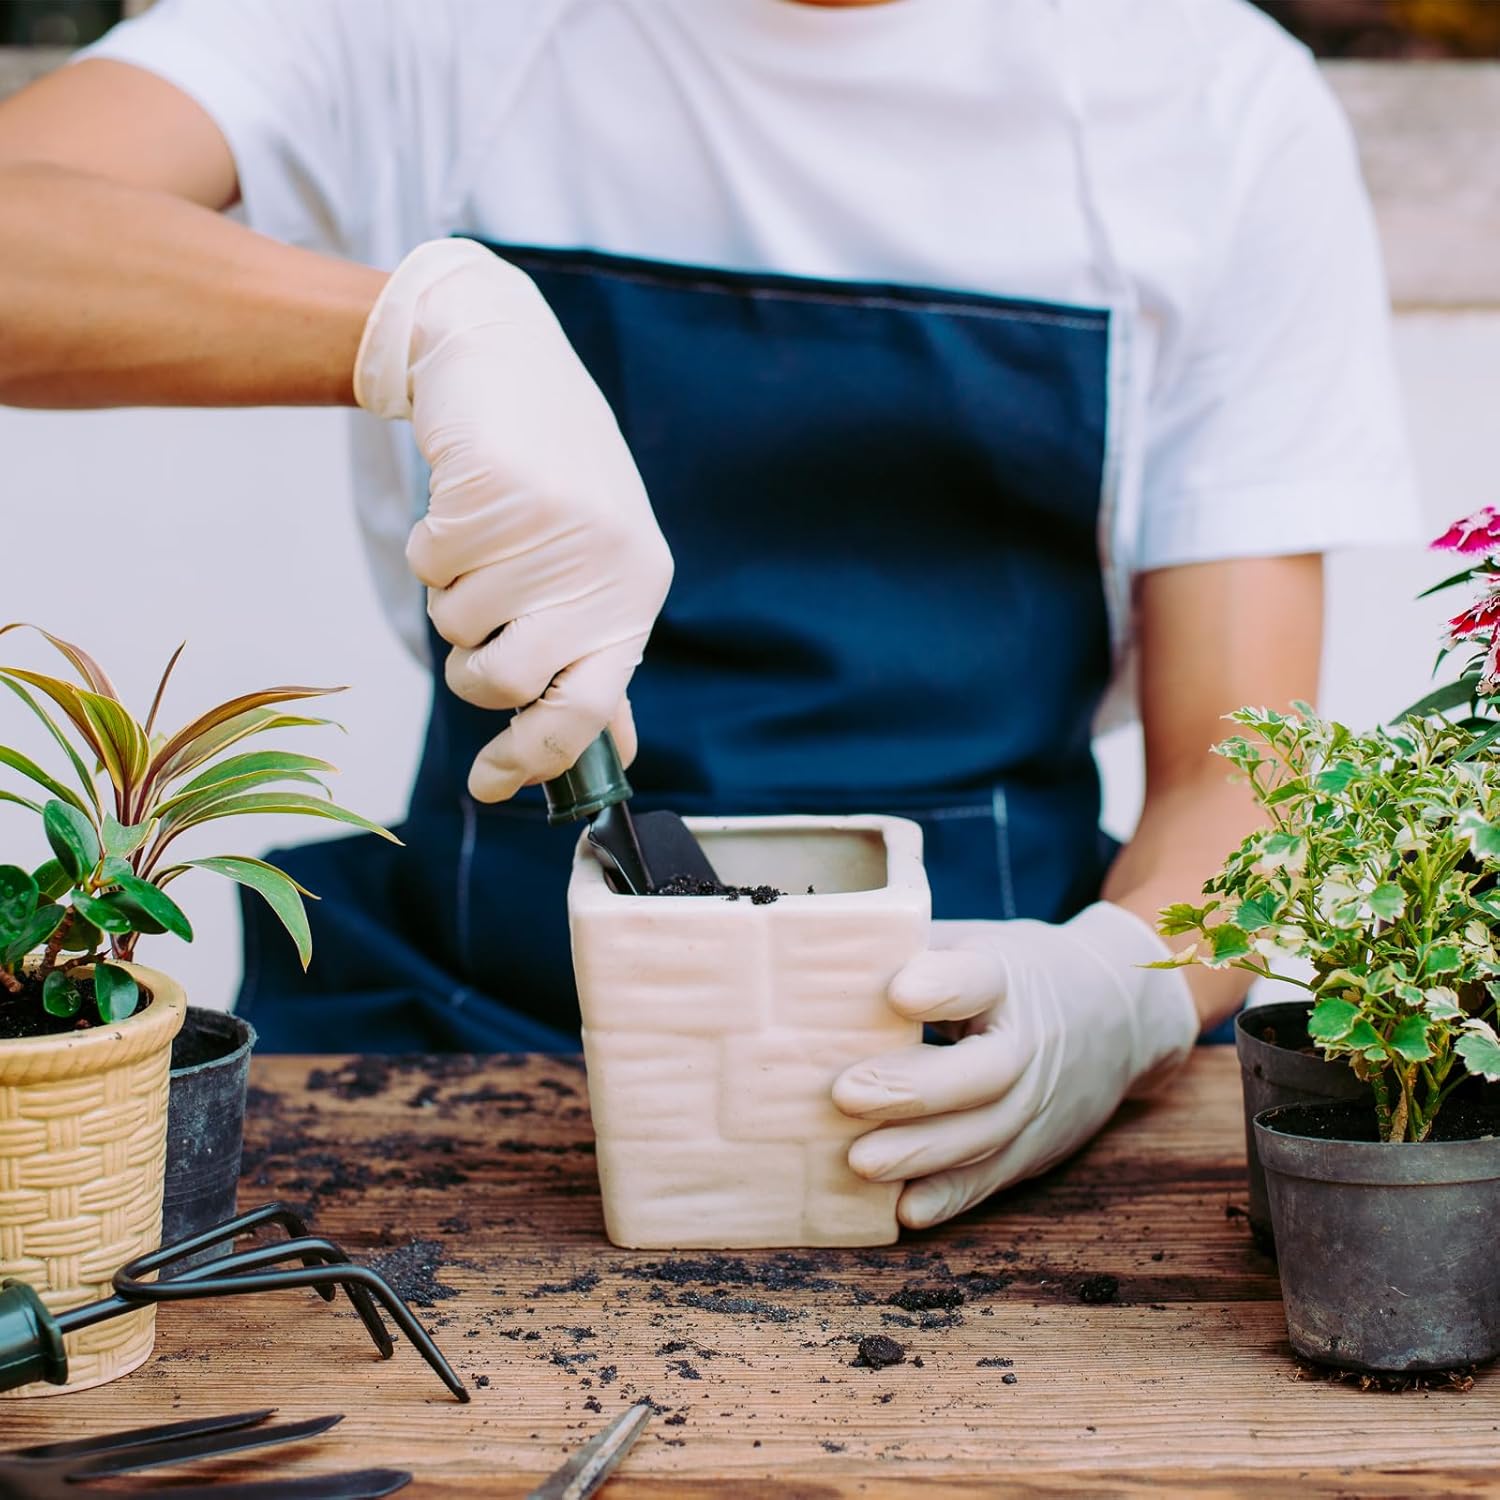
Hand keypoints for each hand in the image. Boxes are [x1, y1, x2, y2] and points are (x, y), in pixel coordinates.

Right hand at [355, 239, 671, 801]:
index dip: (530, 760)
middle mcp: (607, 568)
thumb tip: (618, 750)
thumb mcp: (596, 567)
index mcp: (636, 597)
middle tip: (475, 621)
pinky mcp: (499, 490)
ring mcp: (555, 529)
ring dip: (449, 593)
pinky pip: (428, 565)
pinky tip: (463, 501)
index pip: (589, 712)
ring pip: (456, 624)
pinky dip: (428, 544)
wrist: (508, 357)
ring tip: (482, 537)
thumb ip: (597, 654)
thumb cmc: (554, 482)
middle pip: (504, 681)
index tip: (487, 785)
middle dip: (469, 668)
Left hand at [832, 902, 1199, 1228]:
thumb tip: (824, 952)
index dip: (942, 987)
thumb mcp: (982, 943)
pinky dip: (950, 1197)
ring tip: (858, 1161)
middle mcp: (1031, 1044)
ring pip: (984, 1135)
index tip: (897, 992)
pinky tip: (904, 1211)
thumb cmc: (1020, 972)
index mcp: (1010, 977)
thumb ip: (916, 950)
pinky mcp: (1035, 1149)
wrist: (1119, 1014)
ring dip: (920, 1154)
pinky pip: (992, 1177)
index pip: (980, 980)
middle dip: (914, 1089)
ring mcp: (1038, 1103)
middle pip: (984, 1072)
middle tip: (845, 1094)